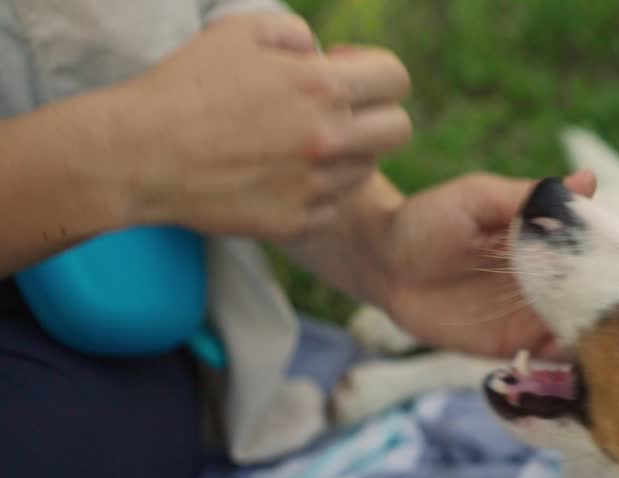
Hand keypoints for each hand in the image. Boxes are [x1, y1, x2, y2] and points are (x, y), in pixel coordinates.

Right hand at [117, 13, 411, 242]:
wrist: (138, 154)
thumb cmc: (185, 86)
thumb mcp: (237, 32)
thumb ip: (295, 34)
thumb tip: (324, 53)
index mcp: (321, 88)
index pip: (396, 79)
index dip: (376, 72)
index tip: (347, 74)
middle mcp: (328, 139)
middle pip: (399, 130)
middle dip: (376, 114)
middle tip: (338, 112)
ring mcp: (315, 186)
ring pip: (367, 169)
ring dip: (346, 153)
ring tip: (299, 142)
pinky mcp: (297, 221)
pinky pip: (334, 204)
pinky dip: (318, 190)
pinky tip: (280, 174)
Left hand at [379, 170, 597, 358]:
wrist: (383, 264)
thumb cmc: (429, 219)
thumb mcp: (479, 198)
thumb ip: (529, 196)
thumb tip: (588, 180)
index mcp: (553, 238)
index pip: (607, 248)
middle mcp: (555, 278)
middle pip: (608, 294)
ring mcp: (538, 314)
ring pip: (591, 330)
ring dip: (614, 340)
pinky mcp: (518, 346)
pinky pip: (557, 361)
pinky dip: (580, 368)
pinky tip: (600, 372)